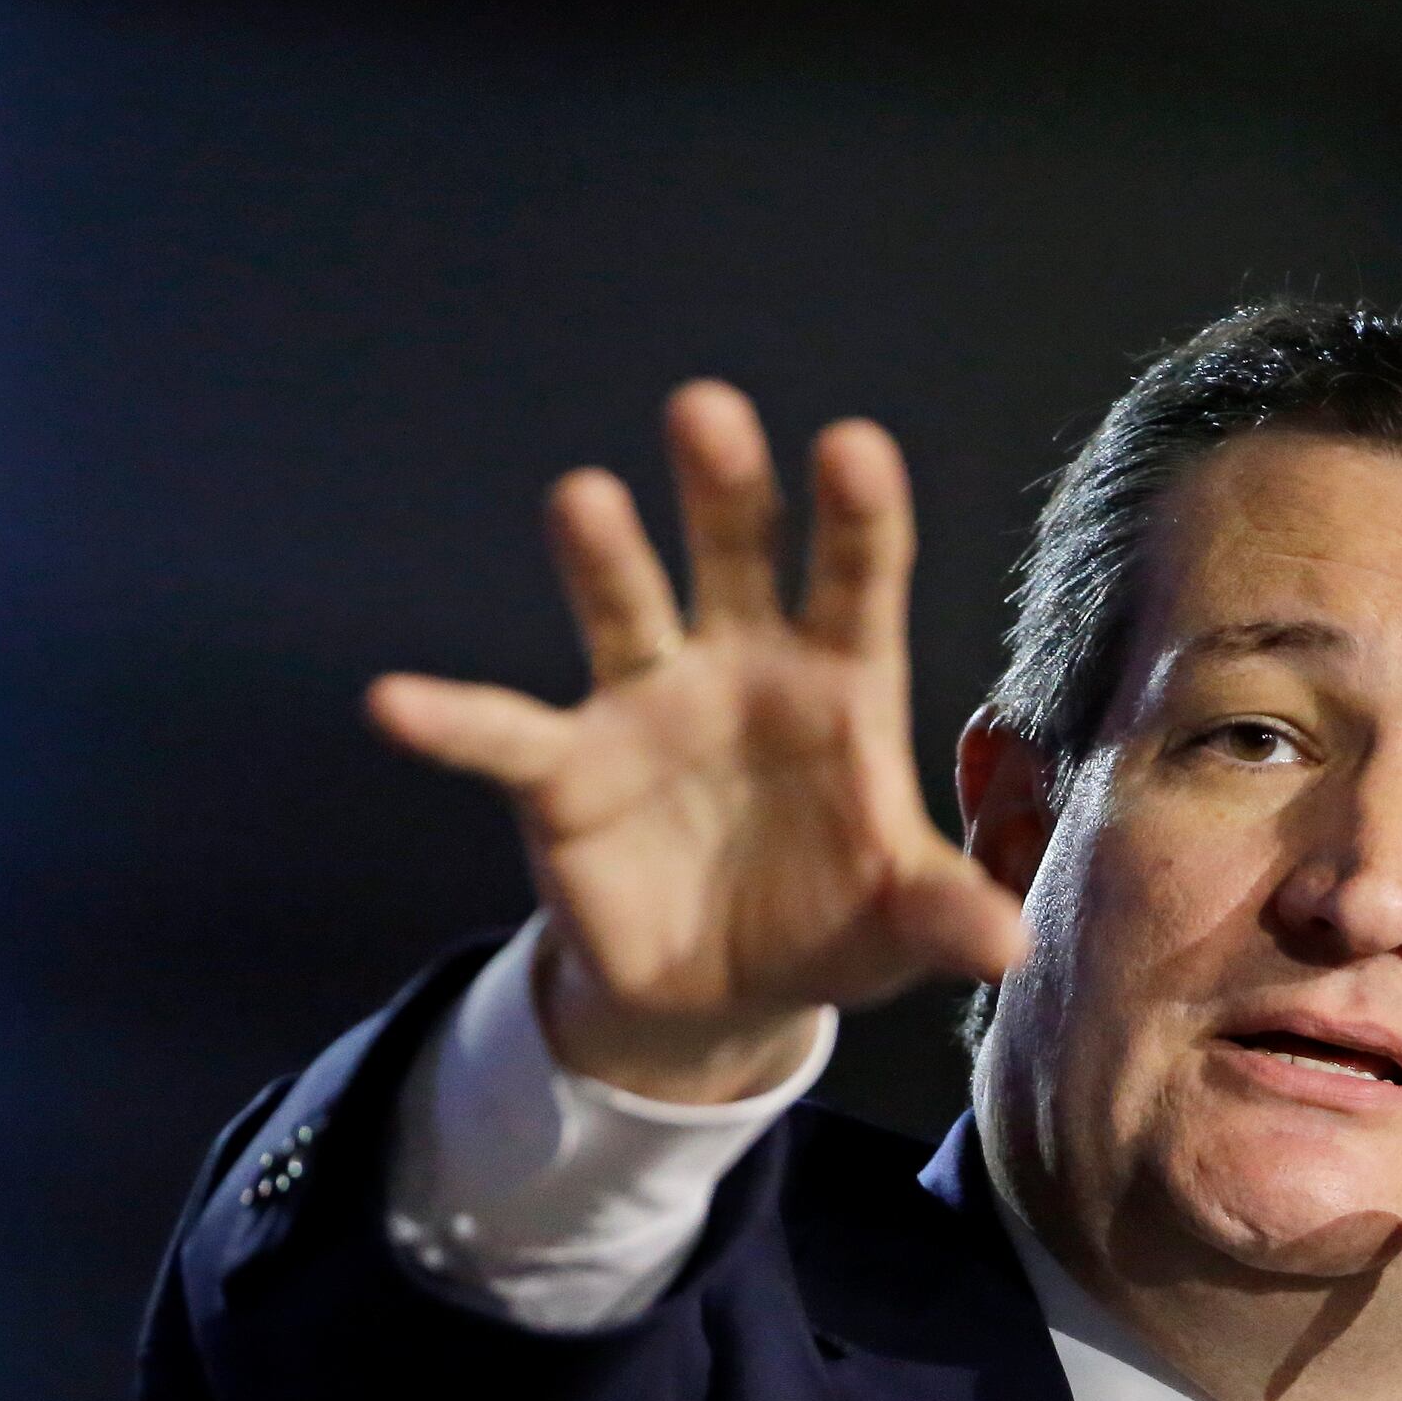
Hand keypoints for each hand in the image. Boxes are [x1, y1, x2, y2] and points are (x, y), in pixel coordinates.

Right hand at [368, 382, 1028, 1100]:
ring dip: (603, 557)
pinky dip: (450, 722)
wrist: (723, 992)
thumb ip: (945, 914)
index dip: (857, 518)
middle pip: (736, 556)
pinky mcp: (565, 773)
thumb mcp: (900, 925)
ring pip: (624, 612)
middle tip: (708, 409)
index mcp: (839, 684)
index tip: (852, 446)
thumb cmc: (830, 923)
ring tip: (583, 496)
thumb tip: (1006, 942)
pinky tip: (395, 703)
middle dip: (725, 487)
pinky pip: (501, 737)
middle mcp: (739, 668)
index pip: (857, 582)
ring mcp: (645, 707)